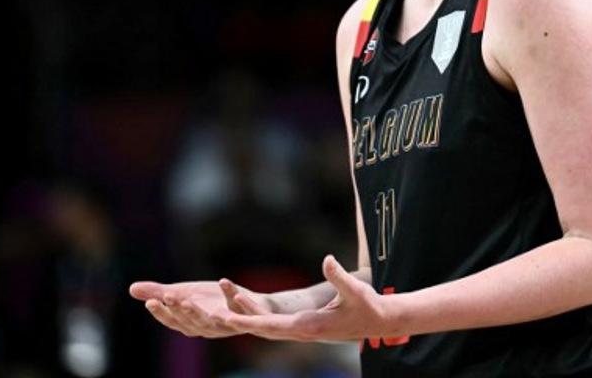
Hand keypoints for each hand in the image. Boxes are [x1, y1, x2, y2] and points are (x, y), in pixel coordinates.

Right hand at [129, 277, 273, 337]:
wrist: (251, 305)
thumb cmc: (213, 302)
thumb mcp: (184, 294)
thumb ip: (160, 292)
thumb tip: (131, 289)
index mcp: (192, 324)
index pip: (174, 322)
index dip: (162, 314)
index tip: (150, 302)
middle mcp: (209, 327)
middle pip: (191, 323)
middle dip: (180, 311)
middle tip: (169, 296)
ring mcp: (228, 323)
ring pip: (213, 321)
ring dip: (200, 311)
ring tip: (189, 299)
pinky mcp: (246, 314)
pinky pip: (240, 306)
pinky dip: (231, 293)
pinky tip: (223, 281)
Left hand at [220, 255, 392, 341]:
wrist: (379, 321)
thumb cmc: (368, 306)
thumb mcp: (355, 289)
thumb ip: (340, 276)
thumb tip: (327, 259)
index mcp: (310, 326)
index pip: (273, 325)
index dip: (250, 320)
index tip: (229, 318)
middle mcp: (302, 331)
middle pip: (263, 328)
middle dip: (239, 319)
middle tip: (212, 313)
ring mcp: (302, 331)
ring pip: (266, 328)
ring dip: (245, 318)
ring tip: (222, 307)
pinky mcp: (303, 328)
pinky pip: (274, 326)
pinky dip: (257, 319)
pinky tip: (243, 312)